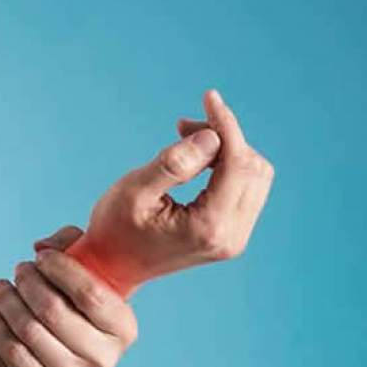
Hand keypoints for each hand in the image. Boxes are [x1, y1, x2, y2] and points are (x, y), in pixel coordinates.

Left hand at [0, 225, 138, 366]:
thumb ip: (73, 252)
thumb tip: (44, 247)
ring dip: (6, 302)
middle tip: (16, 271)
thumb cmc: (71, 320)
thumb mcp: (83, 290)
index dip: (59, 268)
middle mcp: (104, 359)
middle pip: (53, 310)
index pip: (89, 292)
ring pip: (29, 330)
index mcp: (123, 329)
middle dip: (27, 283)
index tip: (39, 256)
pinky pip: (12, 353)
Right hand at [64, 89, 274, 296]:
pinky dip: (228, 166)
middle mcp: (230, 237)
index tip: (209, 97)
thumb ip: (174, 162)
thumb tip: (212, 137)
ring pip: (255, 176)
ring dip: (228, 149)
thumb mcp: (134, 190)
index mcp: (208, 227)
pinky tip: (198, 159)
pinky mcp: (230, 235)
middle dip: (225, 136)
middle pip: (253, 168)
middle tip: (183, 126)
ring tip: (187, 140)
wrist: (111, 269)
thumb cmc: (114, 229)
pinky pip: (246, 189)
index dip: (226, 125)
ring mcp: (234, 239)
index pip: (238, 164)